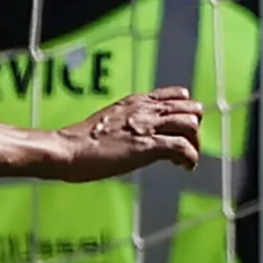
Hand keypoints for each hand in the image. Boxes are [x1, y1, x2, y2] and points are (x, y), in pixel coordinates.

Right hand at [43, 87, 201, 179]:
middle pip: (192, 109)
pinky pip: (183, 148)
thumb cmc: (80, 142)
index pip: (178, 94)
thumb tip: (133, 134)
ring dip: (194, 145)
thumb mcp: (108, 120)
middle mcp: (146, 110)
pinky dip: (189, 159)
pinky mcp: (149, 145)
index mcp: (136, 102)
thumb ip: (127, 121)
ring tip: (185, 159)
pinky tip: (183, 168)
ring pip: (192, 125)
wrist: (68, 150)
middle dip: (194, 128)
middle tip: (186, 146)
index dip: (186, 112)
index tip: (181, 128)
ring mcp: (148, 126)